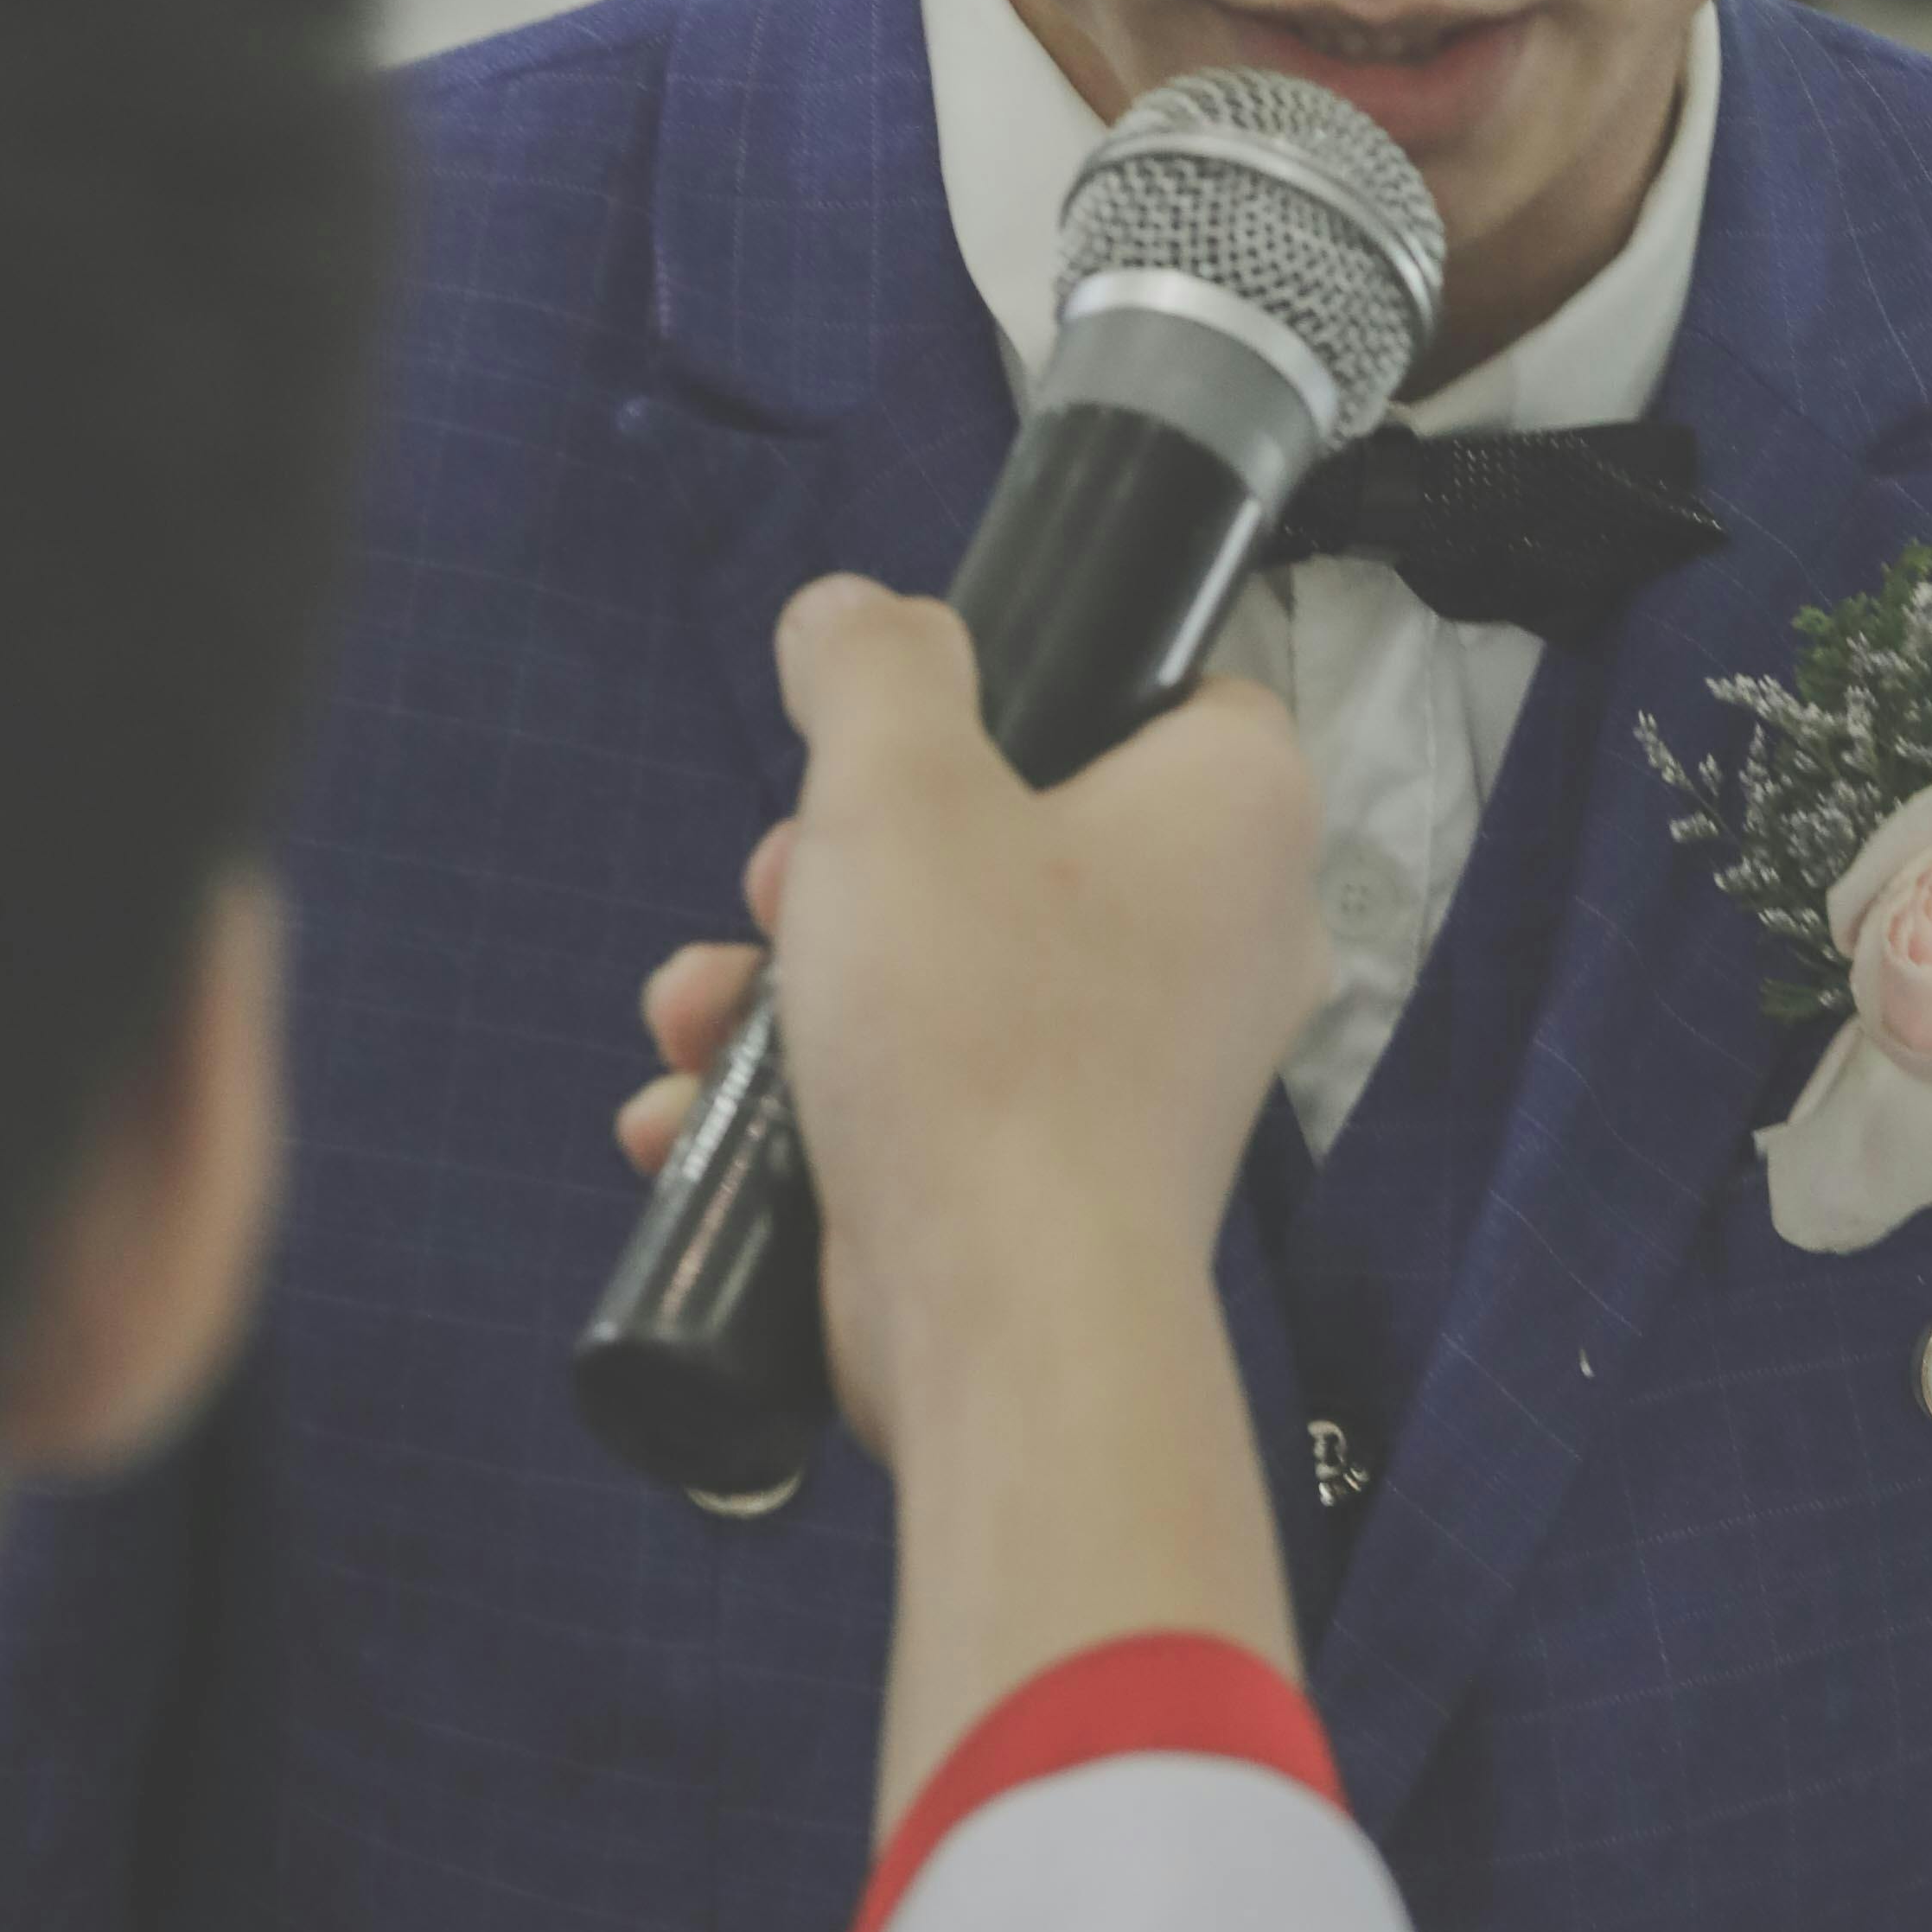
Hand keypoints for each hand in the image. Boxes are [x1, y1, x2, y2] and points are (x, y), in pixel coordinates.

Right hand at [621, 580, 1323, 1469]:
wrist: (1003, 1317)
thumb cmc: (980, 1025)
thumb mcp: (894, 785)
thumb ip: (871, 667)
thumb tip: (852, 615)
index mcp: (1241, 814)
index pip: (1171, 687)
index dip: (1040, 681)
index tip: (913, 722)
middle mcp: (1226, 937)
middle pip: (1018, 828)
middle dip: (847, 858)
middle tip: (782, 884)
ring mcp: (1149, 1071)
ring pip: (951, 966)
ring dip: (794, 981)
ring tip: (701, 1012)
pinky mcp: (1065, 1176)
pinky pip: (934, 1090)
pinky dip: (812, 1097)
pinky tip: (691, 1116)